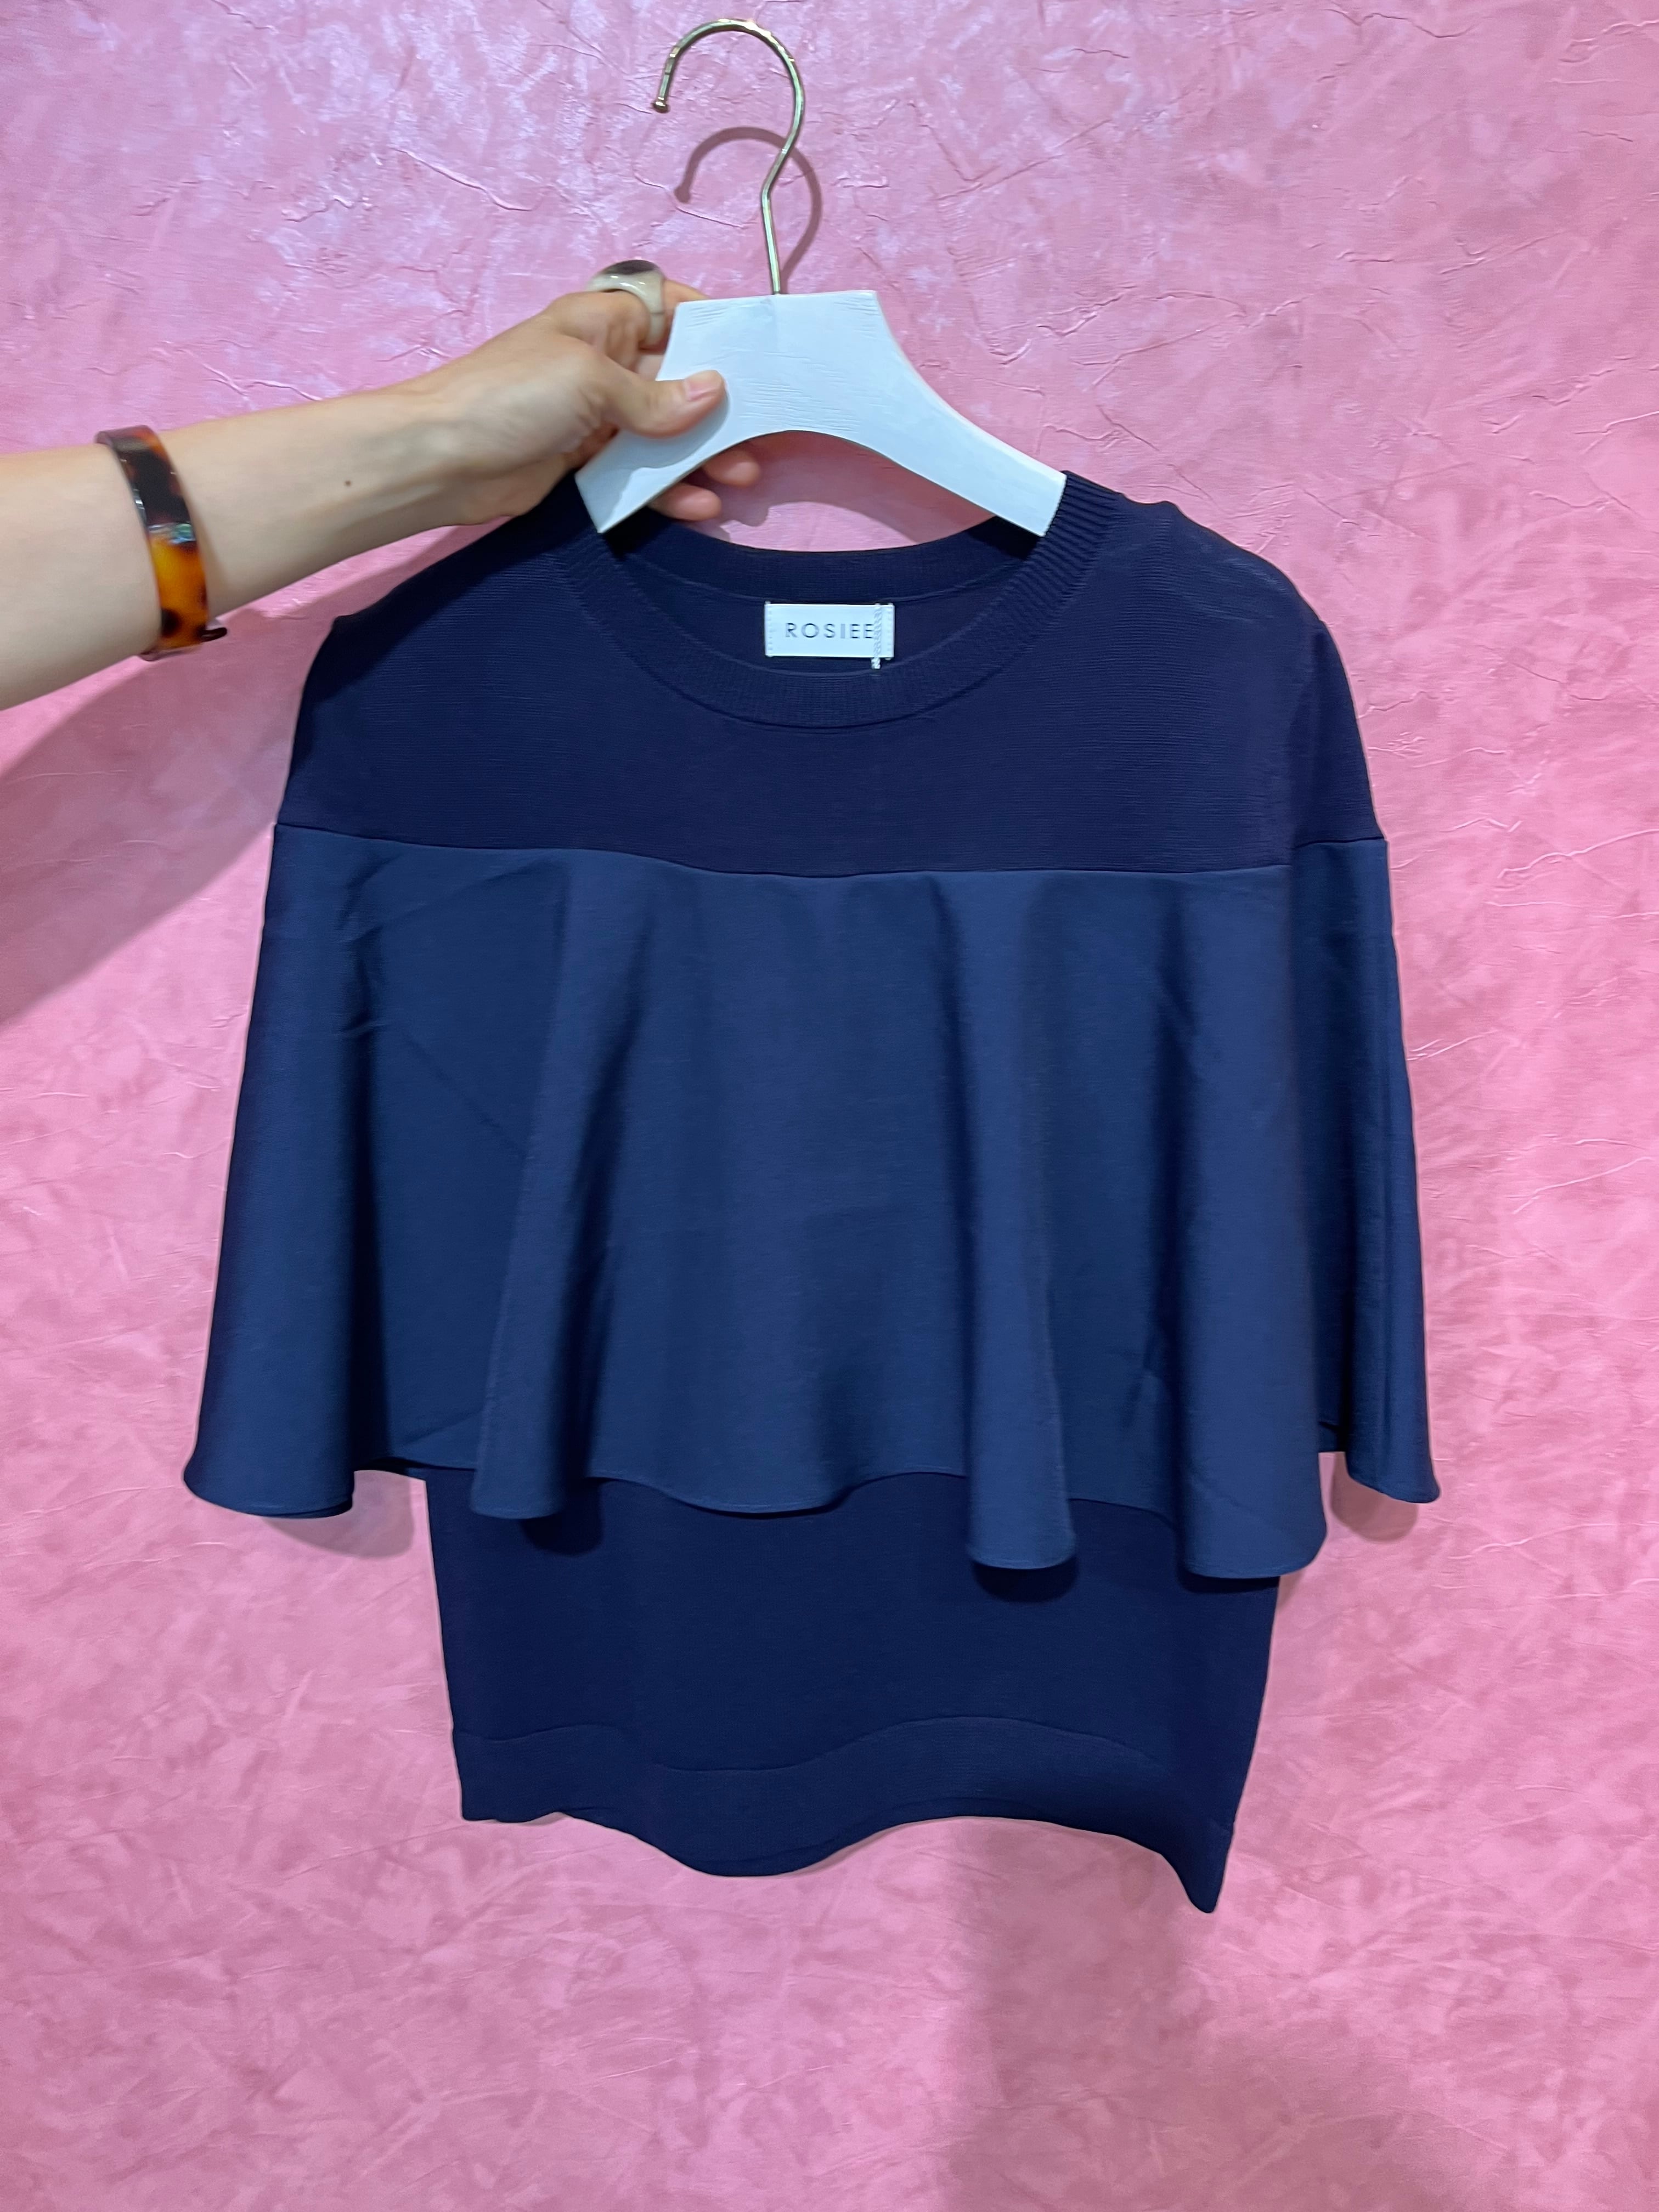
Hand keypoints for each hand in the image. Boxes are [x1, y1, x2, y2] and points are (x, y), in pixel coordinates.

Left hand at [400, 276, 758, 528]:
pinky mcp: (585, 463)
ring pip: (665, 432)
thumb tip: (714, 391)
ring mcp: (596, 416)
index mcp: (603, 322)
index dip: (712, 325)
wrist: (441, 459)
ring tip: (741, 479)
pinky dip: (670, 488)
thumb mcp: (590, 380)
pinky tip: (699, 505)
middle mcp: (604, 363)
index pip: (669, 308)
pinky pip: (640, 473)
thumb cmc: (510, 396)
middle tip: (760, 437)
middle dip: (721, 407)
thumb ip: (655, 394)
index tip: (755, 355)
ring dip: (704, 455)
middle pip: (678, 378)